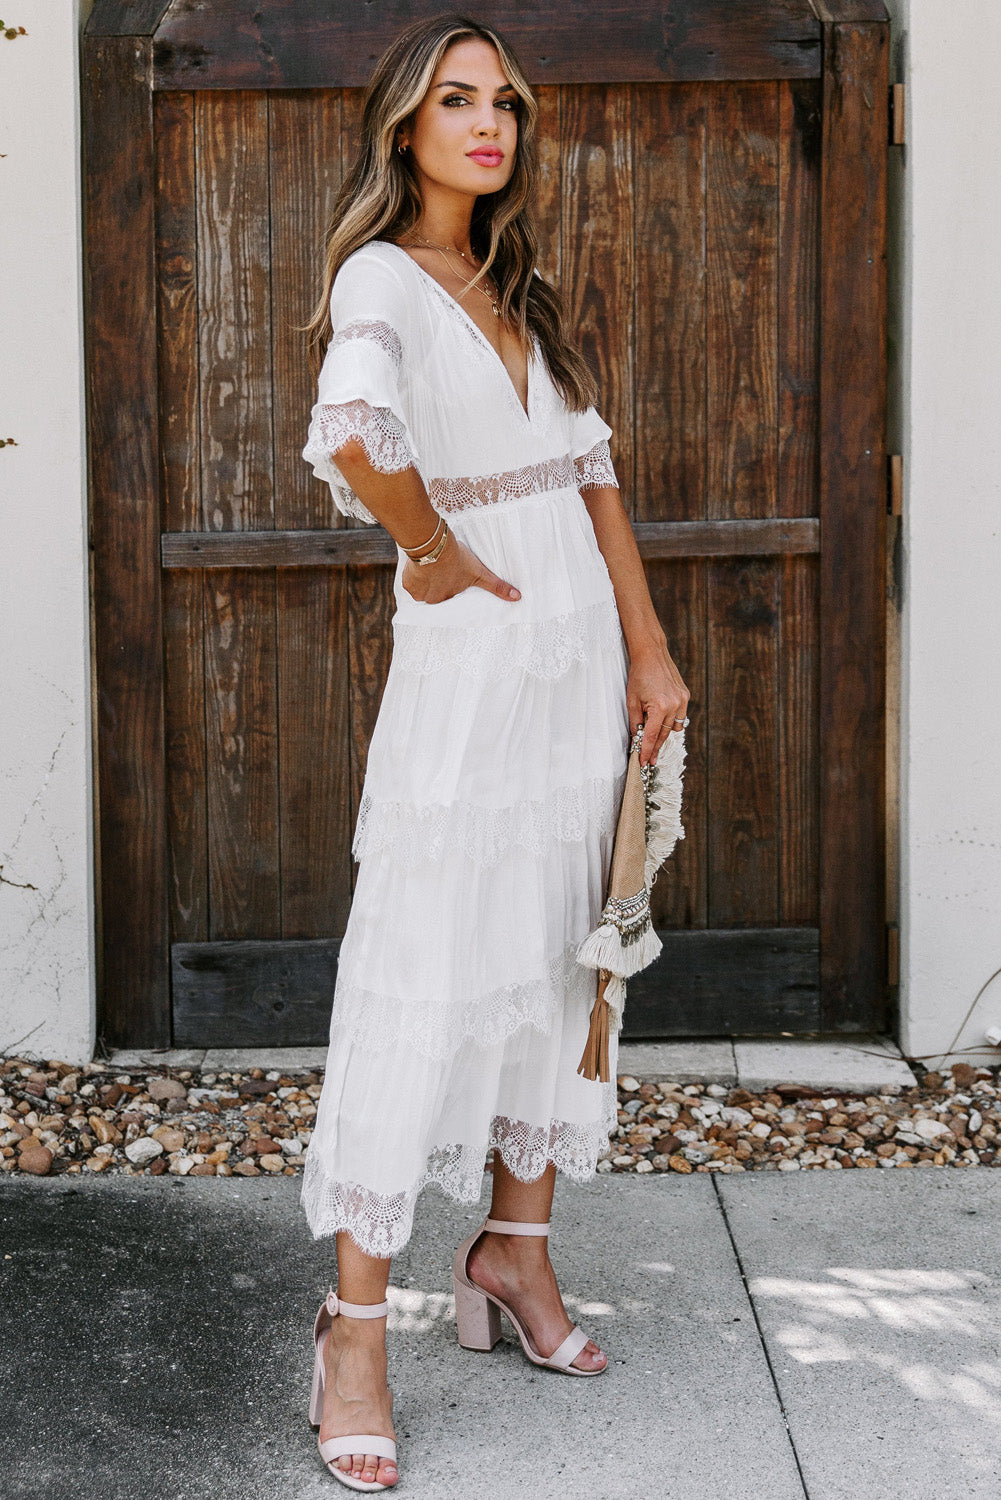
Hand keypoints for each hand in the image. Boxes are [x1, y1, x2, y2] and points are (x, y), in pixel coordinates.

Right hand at [402, 528, 520, 604]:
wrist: (434, 546)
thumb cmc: (458, 559)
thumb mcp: (480, 572)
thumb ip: (497, 587)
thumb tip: (518, 598)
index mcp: (447, 599)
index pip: (447, 594)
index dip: (447, 583)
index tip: (447, 576)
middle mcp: (432, 600)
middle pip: (433, 592)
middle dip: (436, 581)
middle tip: (440, 568)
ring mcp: (418, 592)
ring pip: (421, 586)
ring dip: (424, 577)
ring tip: (431, 565)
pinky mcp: (407, 583)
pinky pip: (409, 580)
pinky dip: (413, 573)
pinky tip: (420, 564)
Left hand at [626, 638, 689, 766]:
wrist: (651, 654)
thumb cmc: (639, 675)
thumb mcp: (632, 701)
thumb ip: (635, 722)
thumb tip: (637, 739)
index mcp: (660, 707)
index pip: (652, 736)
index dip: (647, 751)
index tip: (644, 763)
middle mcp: (674, 705)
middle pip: (664, 735)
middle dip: (656, 748)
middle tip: (649, 759)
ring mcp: (682, 700)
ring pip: (674, 727)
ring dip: (664, 734)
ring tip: (653, 740)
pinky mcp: (685, 695)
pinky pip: (680, 716)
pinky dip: (671, 721)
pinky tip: (662, 721)